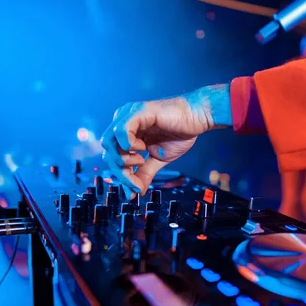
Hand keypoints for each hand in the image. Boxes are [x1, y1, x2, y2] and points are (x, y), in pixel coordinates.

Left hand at [101, 85, 230, 196]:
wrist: (197, 118)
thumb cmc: (179, 133)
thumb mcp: (158, 159)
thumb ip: (144, 174)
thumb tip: (135, 193)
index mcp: (125, 132)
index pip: (112, 157)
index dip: (120, 176)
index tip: (133, 190)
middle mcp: (122, 121)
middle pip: (107, 152)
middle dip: (120, 172)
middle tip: (136, 181)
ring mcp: (128, 115)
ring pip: (109, 142)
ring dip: (122, 159)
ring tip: (140, 160)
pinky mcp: (137, 112)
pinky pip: (120, 131)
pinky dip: (128, 145)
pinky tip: (142, 148)